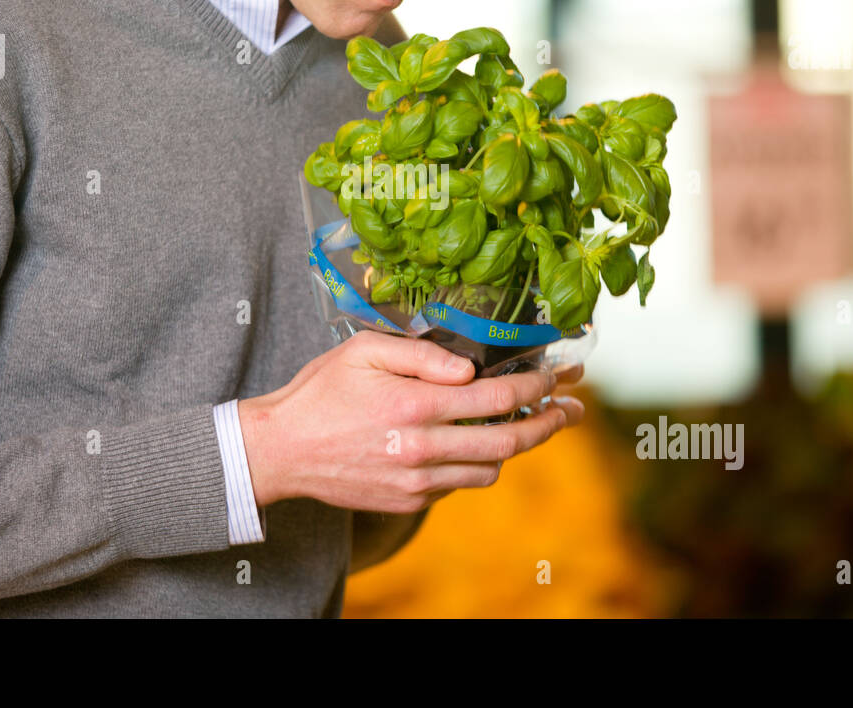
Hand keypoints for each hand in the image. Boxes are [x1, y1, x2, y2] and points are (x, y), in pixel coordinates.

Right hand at [239, 331, 582, 513]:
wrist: (281, 451)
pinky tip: (472, 443)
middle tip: (572, 410)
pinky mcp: (409, 501)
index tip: (557, 376)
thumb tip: (470, 369)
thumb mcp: (364, 351)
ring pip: (490, 469)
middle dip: (550, 424)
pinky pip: (459, 485)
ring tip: (528, 426)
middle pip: (509, 441)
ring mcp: (418, 481)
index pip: (498, 396)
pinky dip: (474, 464)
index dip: (536, 386)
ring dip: (514, 448)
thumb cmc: (322, 391)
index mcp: (416, 405)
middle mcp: (423, 448)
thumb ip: (422, 354)